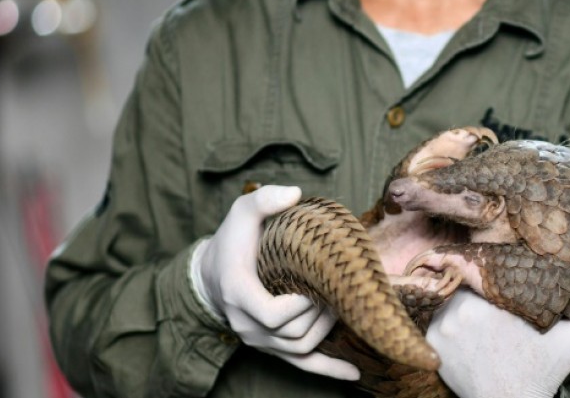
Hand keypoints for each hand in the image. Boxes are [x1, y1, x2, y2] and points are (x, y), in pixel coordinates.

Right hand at [194, 185, 359, 379]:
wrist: (215, 273)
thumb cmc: (234, 240)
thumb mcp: (242, 211)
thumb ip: (264, 199)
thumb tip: (294, 194)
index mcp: (238, 292)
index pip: (269, 314)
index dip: (297, 306)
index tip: (313, 286)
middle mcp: (246, 323)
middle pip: (291, 333)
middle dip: (320, 313)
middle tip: (337, 289)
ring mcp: (259, 340)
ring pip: (300, 349)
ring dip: (326, 331)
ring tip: (341, 307)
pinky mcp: (271, 347)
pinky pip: (301, 366)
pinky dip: (329, 371)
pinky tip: (354, 374)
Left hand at [426, 276, 569, 397]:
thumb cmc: (544, 369)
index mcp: (498, 302)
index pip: (483, 265)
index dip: (488, 264)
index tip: (498, 270)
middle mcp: (464, 312)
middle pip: (461, 279)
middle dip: (472, 281)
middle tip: (485, 287)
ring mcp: (444, 328)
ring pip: (444, 297)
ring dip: (455, 298)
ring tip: (472, 305)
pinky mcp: (432, 345)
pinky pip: (431, 318)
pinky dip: (442, 319)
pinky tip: (460, 326)